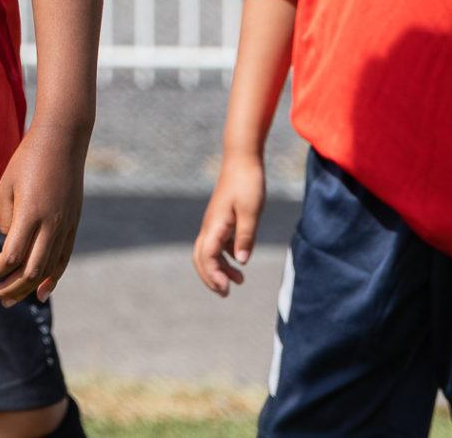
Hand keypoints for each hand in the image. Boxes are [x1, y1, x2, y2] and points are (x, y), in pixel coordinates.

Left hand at [0, 122, 85, 304]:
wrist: (63, 140)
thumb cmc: (27, 158)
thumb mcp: (7, 184)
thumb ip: (6, 219)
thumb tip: (10, 243)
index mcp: (31, 214)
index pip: (12, 257)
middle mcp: (51, 224)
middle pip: (30, 271)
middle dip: (8, 288)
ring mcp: (66, 226)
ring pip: (47, 270)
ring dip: (27, 288)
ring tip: (9, 299)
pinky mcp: (73, 224)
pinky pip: (63, 259)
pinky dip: (53, 279)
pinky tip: (42, 294)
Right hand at [191, 152, 266, 295]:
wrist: (243, 159)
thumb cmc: (247, 183)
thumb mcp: (251, 212)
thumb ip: (245, 237)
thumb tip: (242, 262)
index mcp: (214, 226)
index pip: (205, 257)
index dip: (213, 275)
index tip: (227, 288)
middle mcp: (210, 226)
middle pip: (201, 258)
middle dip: (210, 278)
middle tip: (226, 293)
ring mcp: (214, 222)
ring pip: (209, 252)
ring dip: (220, 268)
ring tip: (239, 281)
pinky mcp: (221, 218)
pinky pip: (217, 243)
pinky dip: (225, 256)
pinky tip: (240, 259)